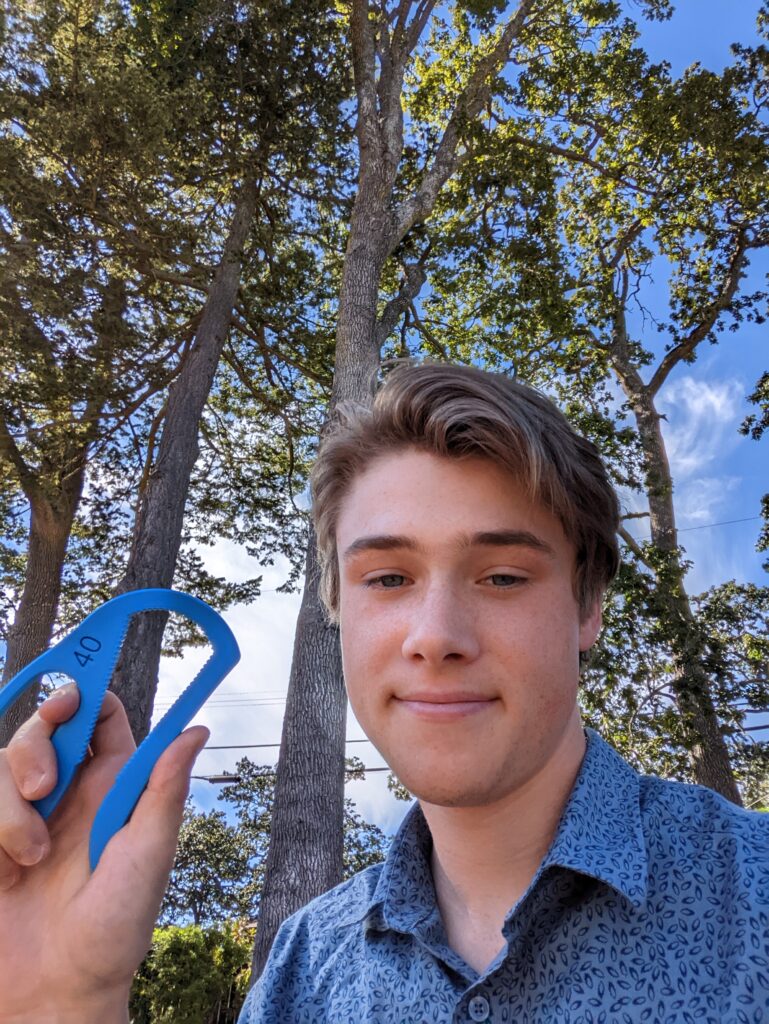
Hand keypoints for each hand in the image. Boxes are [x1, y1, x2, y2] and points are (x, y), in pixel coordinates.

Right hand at [0, 684, 208, 1022]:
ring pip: (4, 762)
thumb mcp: (147, 855)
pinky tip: (6, 865)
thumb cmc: (114, 930)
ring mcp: (23, 815)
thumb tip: (198, 728)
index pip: (100, 716)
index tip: (71, 697)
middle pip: (43, 726)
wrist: (50, 992)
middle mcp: (68, 792)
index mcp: (113, 786)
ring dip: (10, 805)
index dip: (86, 695)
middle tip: (45, 783)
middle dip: (36, 743)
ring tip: (29, 857)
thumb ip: (163, 789)